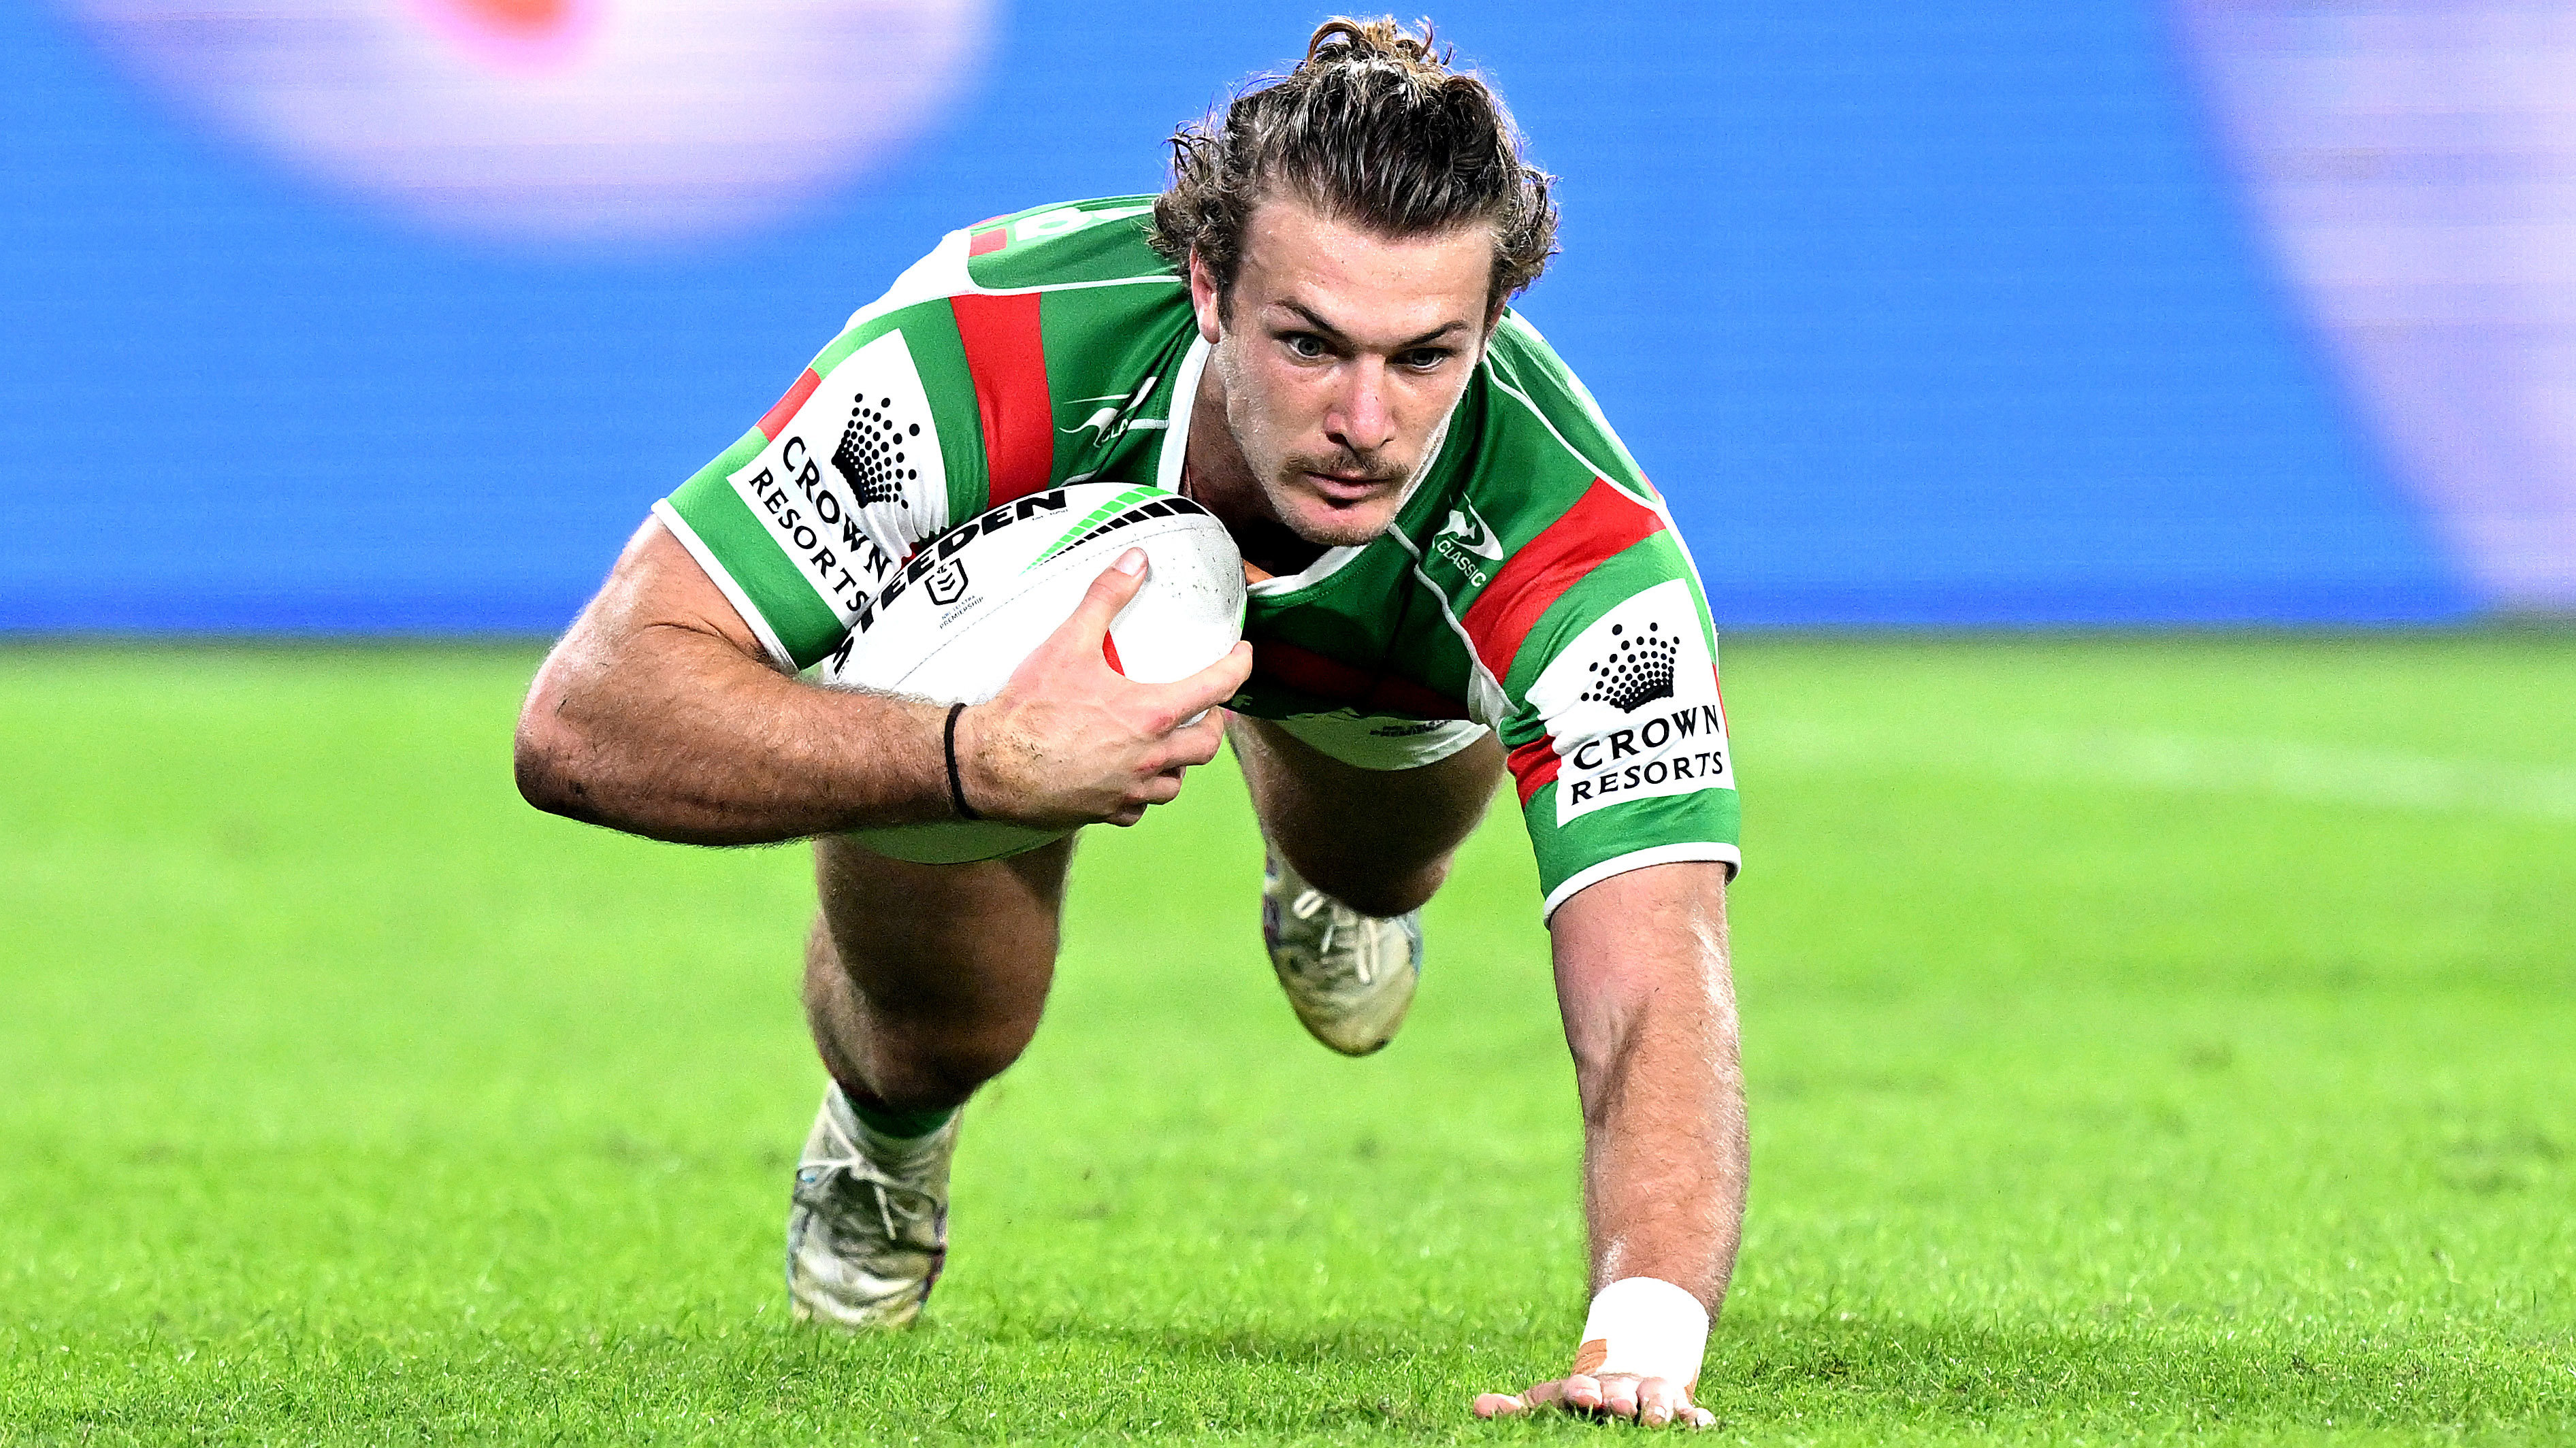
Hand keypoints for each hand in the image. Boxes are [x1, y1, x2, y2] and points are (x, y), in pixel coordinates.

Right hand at [956, 549, 1252, 828]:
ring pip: (1176, 782)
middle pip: (1207, 746)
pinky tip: (1128, 776)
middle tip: (1204, 708)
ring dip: (1178, 762)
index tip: (1242, 657)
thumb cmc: (1030, 707)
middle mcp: (1150, 759)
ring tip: (1166, 744)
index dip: (1239, 668)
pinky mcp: (1105, 813)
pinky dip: (1142, 792)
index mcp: (1151, 715)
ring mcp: (1129, 791)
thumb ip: (1106, 597)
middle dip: (1213, 725)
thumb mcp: (1069, 642)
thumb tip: (1135, 561)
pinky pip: (1139, 808)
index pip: (1218, 688)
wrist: (990, 764)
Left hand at [1474, 1373, 1713, 1428]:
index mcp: (1585, 1390)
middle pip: (1620, 1393)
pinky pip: (1690, 1412)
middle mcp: (1620, 1390)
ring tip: (1658, 1418)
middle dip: (1619, 1399)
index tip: (1584, 1397)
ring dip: (1658, 1408)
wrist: (1629, 1366)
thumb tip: (1478, 1408)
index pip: (1579, 1390)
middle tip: (1617, 1406)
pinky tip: (1703, 1423)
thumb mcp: (1549, 1400)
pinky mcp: (1677, 1407)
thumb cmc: (1581, 1396)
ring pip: (1657, 1399)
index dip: (1581, 1392)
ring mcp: (1649, 1396)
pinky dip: (1696, 1417)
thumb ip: (1517, 1408)